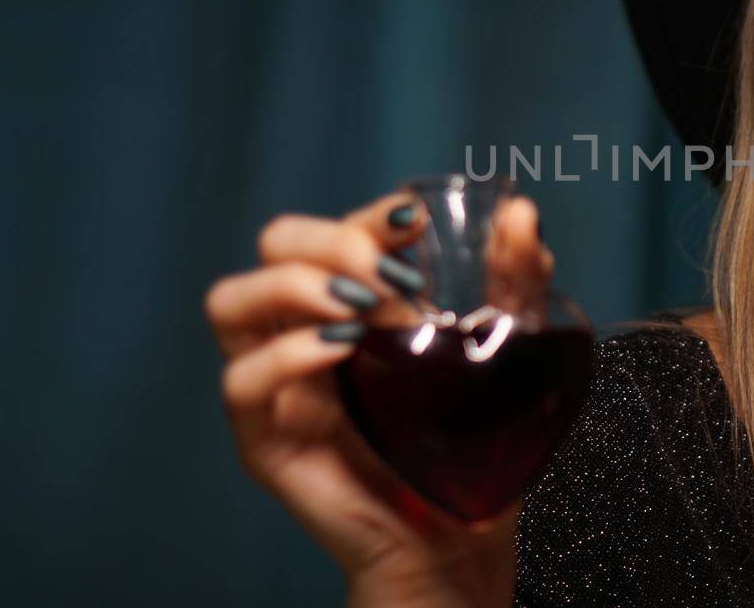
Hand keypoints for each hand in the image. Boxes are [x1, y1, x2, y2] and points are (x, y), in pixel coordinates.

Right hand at [204, 190, 552, 605]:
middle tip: (389, 278)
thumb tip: (523, 215)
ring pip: (231, 301)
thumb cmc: (473, 446)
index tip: (415, 221)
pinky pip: (241, 380)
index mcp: (353, 304)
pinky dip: (287, 355)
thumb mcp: (509, 353)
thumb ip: (516, 283)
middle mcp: (305, 332)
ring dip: (296, 286)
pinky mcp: (266, 439)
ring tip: (361, 310)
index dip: (366, 214)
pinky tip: (341, 356)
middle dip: (331, 239)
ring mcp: (278, 385)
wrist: (461, 538)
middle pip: (274, 246)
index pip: (333, 230)